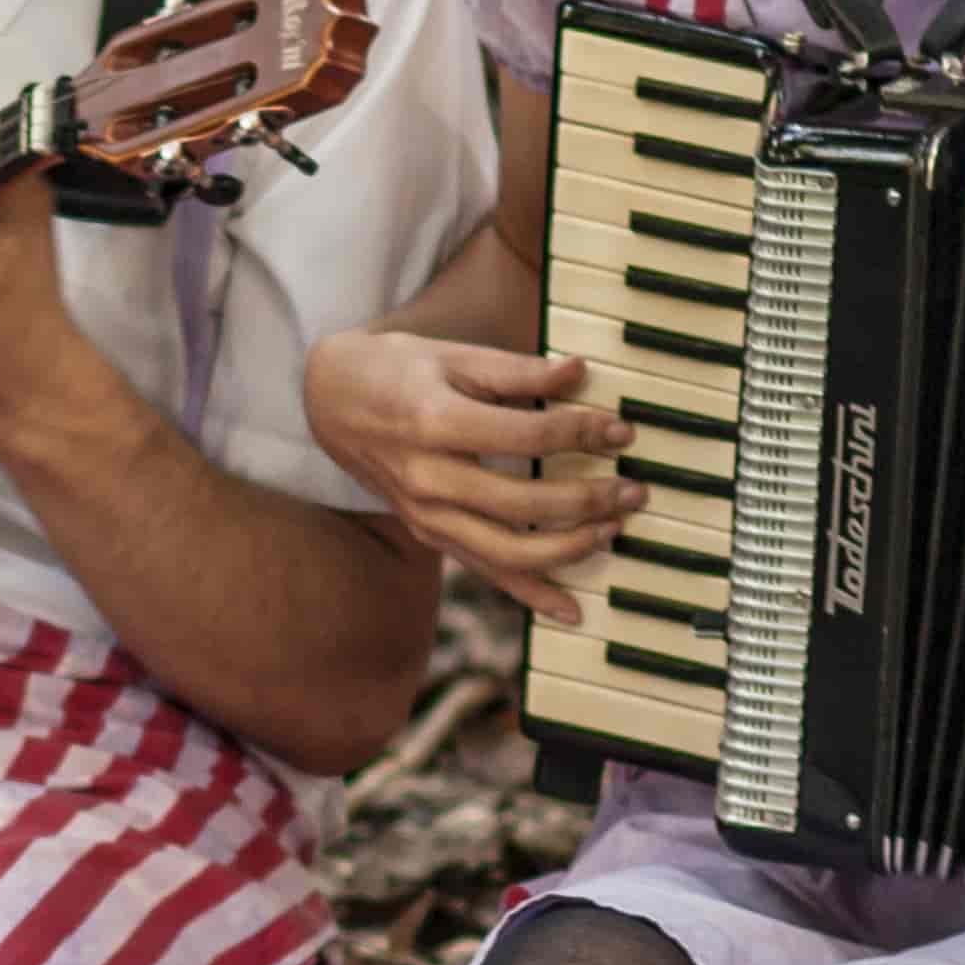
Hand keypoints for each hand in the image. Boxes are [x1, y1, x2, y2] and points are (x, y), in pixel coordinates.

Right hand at [304, 326, 642, 623]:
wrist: (333, 400)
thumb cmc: (399, 369)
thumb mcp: (455, 356)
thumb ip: (519, 369)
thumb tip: (579, 373)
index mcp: (435, 423)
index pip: (526, 437)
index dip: (581, 433)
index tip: (621, 429)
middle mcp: (428, 479)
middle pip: (522, 504)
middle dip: (588, 501)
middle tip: (632, 490)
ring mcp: (426, 516)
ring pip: (505, 551)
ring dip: (568, 549)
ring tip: (612, 531)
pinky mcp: (429, 535)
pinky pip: (484, 571)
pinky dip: (529, 594)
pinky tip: (570, 609)